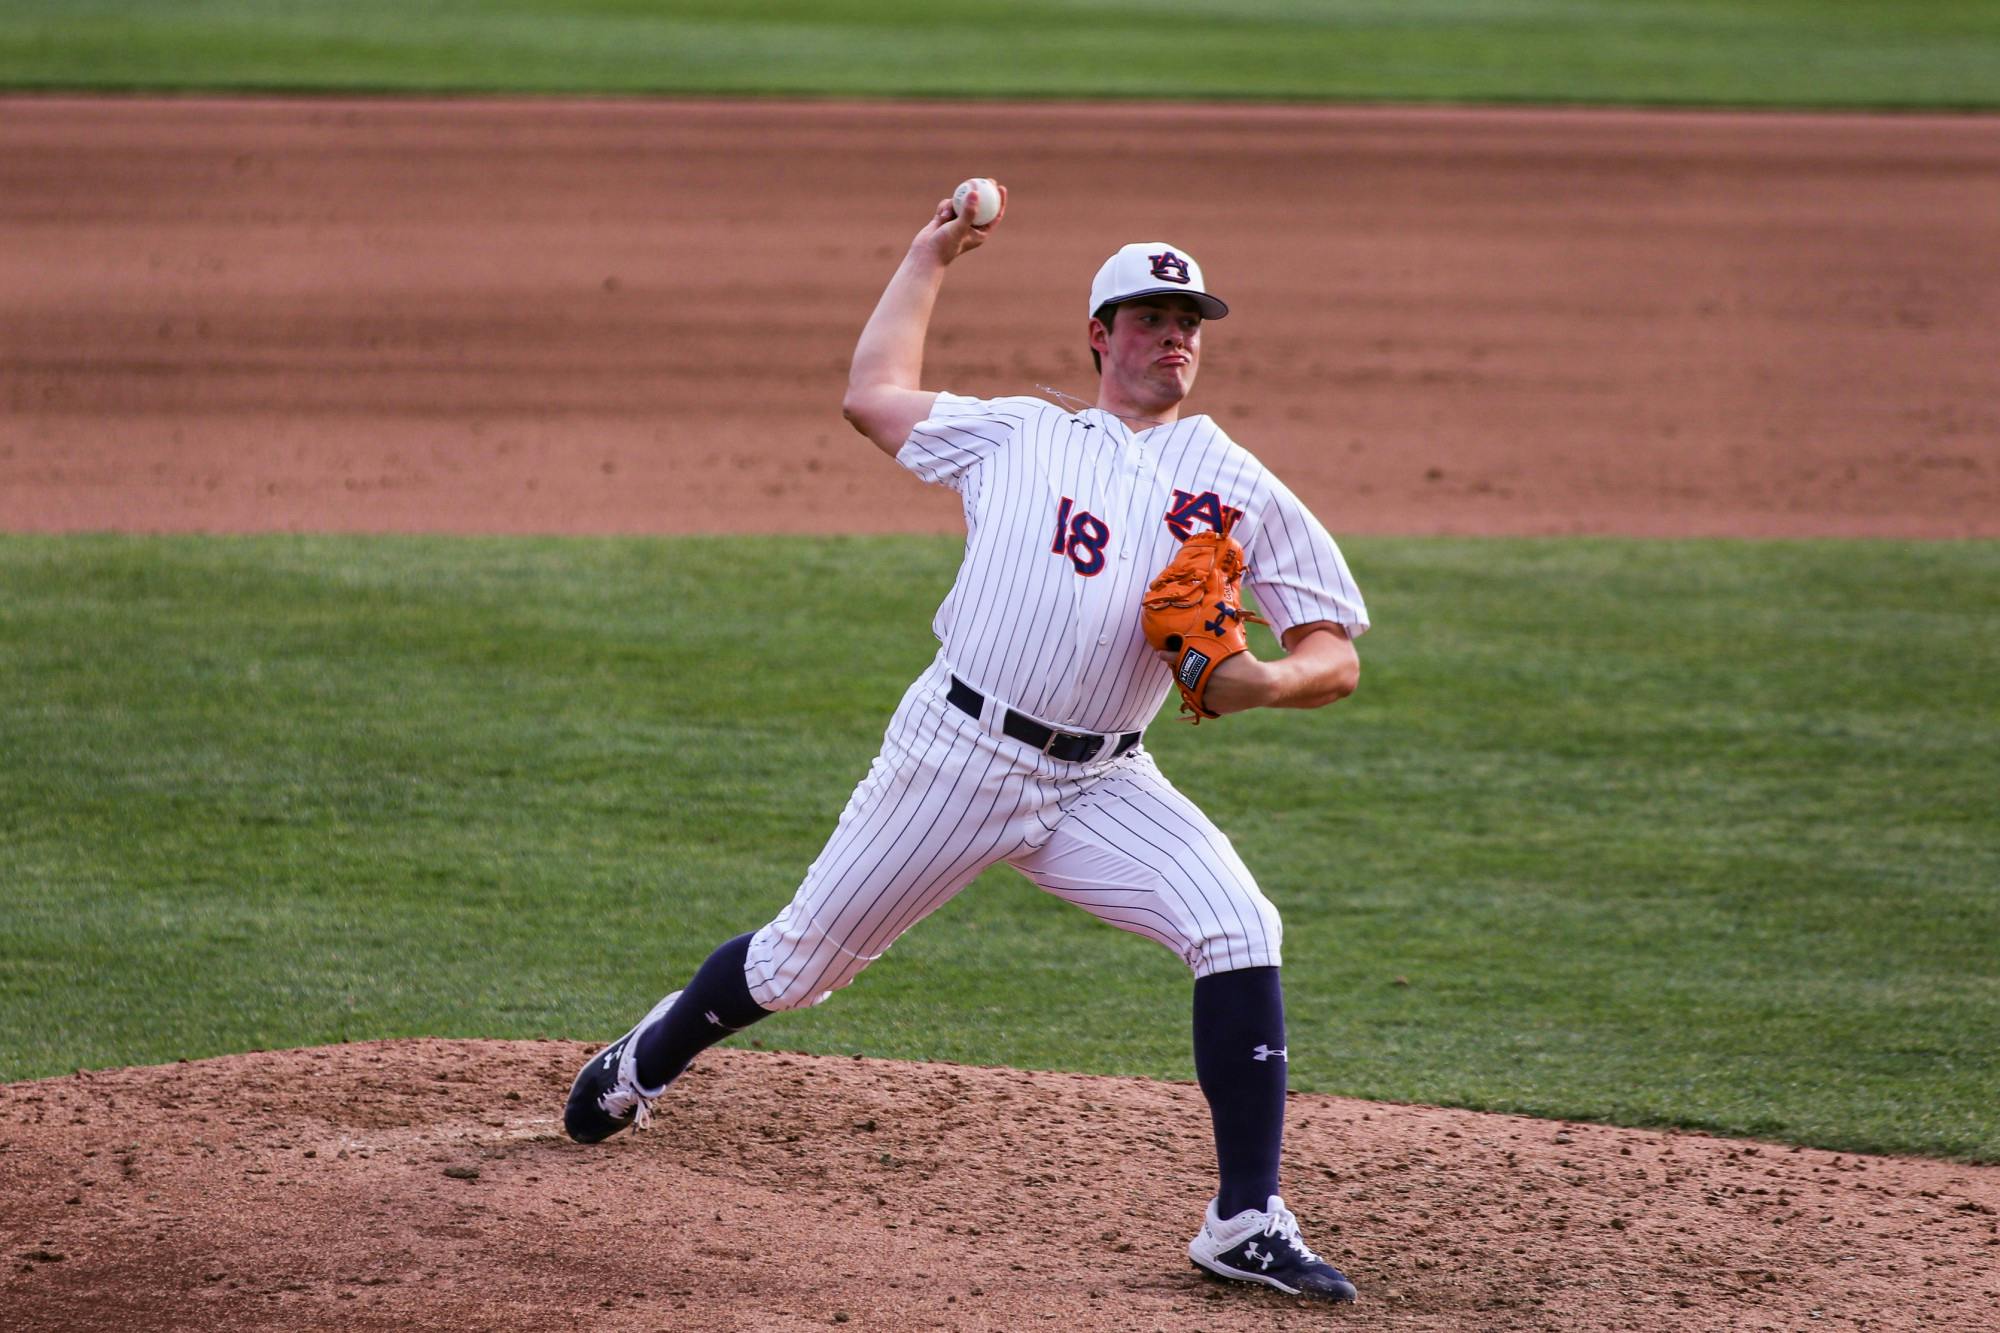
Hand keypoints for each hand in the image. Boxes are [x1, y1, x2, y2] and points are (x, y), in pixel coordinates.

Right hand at [911, 182, 1007, 265]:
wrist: (925, 254)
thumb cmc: (945, 246)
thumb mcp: (958, 228)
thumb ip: (968, 211)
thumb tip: (976, 192)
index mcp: (980, 233)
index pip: (994, 215)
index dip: (999, 200)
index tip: (1000, 187)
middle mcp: (970, 227)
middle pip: (981, 206)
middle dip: (983, 192)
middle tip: (986, 180)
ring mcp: (958, 222)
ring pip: (961, 203)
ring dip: (955, 204)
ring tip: (947, 214)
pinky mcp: (946, 218)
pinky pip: (948, 204)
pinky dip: (944, 207)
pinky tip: (939, 217)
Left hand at [1154, 648, 1276, 715]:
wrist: (1262, 685)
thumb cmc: (1245, 662)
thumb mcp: (1228, 648)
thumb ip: (1211, 646)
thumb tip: (1196, 634)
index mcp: (1205, 666)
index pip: (1181, 659)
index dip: (1169, 655)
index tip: (1159, 652)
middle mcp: (1202, 683)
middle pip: (1184, 675)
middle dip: (1180, 668)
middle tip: (1176, 661)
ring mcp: (1206, 698)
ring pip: (1192, 688)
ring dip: (1191, 681)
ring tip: (1200, 673)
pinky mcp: (1212, 708)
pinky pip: (1203, 699)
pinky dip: (1206, 693)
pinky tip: (1215, 686)